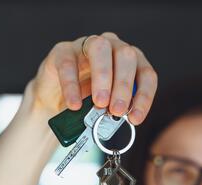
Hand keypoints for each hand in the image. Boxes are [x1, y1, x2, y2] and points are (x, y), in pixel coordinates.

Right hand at [30, 32, 157, 124]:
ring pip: (100, 49)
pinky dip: (71, 86)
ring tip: (100, 103)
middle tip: (117, 111)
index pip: (145, 74)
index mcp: (129, 62)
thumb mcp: (106, 109)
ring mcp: (86, 46)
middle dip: (124, 86)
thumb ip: (115, 111)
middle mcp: (112, 47)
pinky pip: (68, 64)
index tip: (135, 118)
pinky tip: (74, 105)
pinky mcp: (63, 52)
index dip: (143, 96)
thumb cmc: (86, 102)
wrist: (56, 100)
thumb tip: (121, 121)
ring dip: (103, 77)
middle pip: (126, 56)